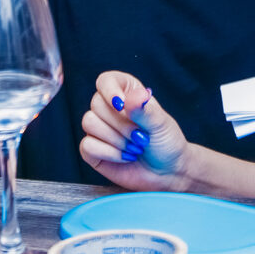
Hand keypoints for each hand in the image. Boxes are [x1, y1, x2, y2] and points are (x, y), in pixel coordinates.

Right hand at [80, 71, 189, 191]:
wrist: (168, 172)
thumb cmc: (166, 143)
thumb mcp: (160, 123)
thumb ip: (144, 109)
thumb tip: (131, 97)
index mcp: (126, 93)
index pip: (106, 81)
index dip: (110, 91)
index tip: (121, 105)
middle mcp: (109, 109)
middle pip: (96, 104)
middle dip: (121, 124)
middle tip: (140, 136)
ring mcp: (99, 130)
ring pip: (89, 123)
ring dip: (116, 139)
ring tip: (135, 147)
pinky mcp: (93, 150)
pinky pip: (87, 146)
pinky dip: (110, 153)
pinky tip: (125, 156)